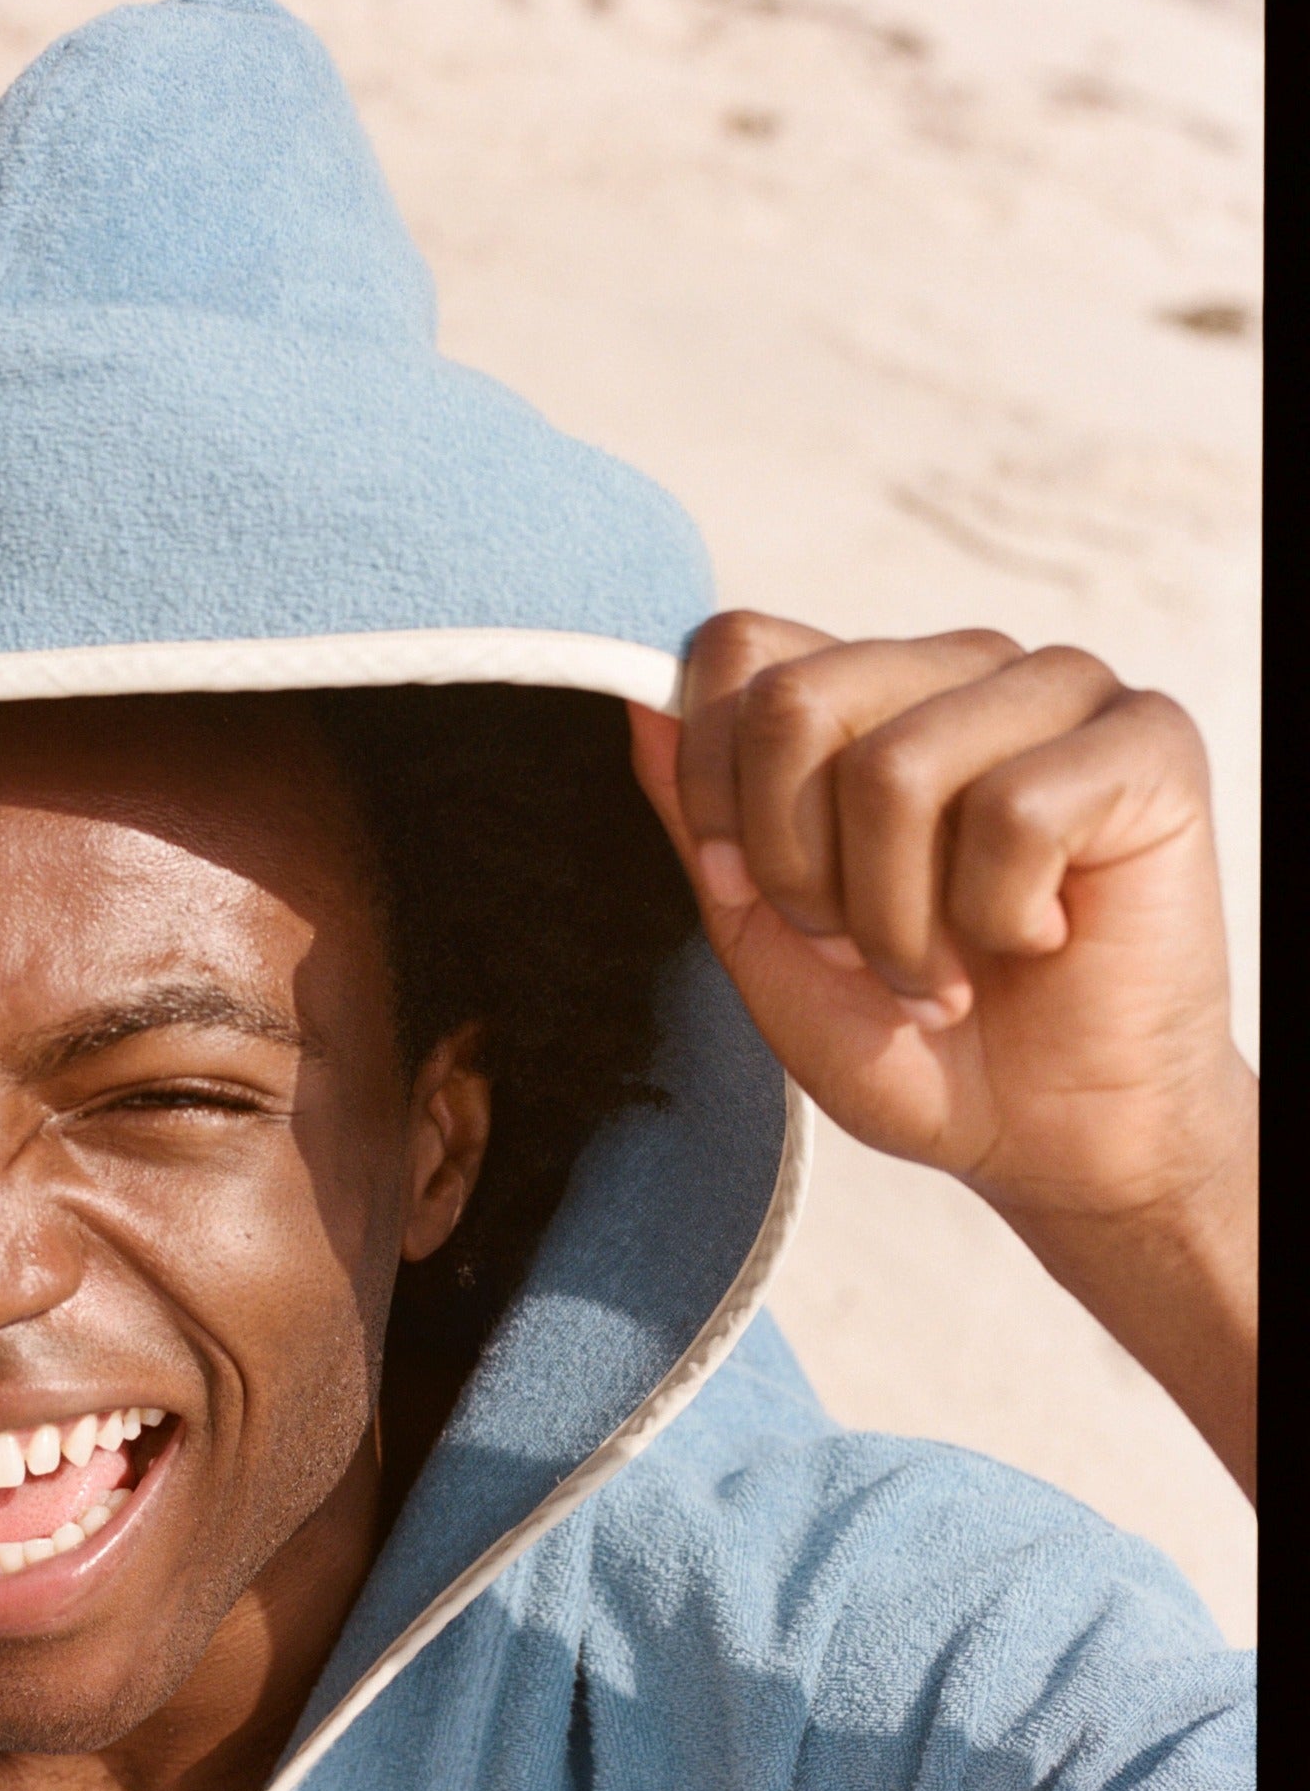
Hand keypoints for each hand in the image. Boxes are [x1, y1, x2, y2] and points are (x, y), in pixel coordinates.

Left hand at [629, 612, 1256, 1497]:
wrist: (1052, 1141)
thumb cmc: (913, 1043)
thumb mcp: (764, 939)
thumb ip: (704, 822)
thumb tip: (642, 705)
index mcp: (865, 695)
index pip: (736, 650)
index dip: (715, 788)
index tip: (758, 896)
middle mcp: (957, 669)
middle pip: (792, 703)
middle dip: (797, 869)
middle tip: (857, 949)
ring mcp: (1058, 691)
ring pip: (895, 769)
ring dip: (899, 921)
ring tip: (946, 971)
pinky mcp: (1147, 741)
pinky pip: (1017, 810)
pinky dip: (1001, 917)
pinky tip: (1040, 937)